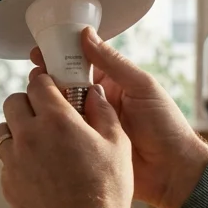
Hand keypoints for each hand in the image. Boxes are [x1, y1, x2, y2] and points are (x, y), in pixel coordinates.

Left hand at [0, 72, 133, 207]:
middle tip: (43, 114)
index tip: (50, 87)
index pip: (37, 83)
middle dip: (28, 103)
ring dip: (17, 129)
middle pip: (13, 102)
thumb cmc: (106, 191)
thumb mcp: (117, 145)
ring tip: (36, 141)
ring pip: (3, 131)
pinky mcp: (8, 183)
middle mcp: (30, 136)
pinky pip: (6, 161)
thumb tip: (93, 93)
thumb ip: (103, 112)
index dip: (44, 82)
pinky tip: (37, 169)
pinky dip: (17, 159)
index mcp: (57, 121)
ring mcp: (15, 161)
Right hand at [30, 28, 207, 207]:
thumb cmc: (166, 126)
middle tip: (34, 79)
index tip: (40, 54)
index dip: (60, 57)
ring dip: (47, 104)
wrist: (173, 172)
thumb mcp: (142, 87)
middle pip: (65, 87)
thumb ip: (114, 63)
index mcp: (111, 85)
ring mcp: (89, 127)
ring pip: (61, 110)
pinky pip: (64, 135)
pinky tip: (40, 125)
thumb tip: (87, 35)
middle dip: (47, 81)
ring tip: (34, 100)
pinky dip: (52, 129)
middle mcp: (97, 104)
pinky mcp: (85, 148)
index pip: (80, 64)